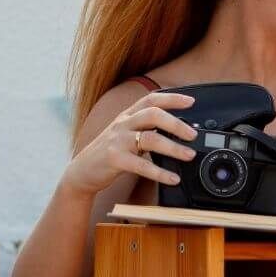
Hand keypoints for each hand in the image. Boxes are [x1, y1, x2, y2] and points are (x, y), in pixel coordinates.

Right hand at [62, 92, 197, 197]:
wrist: (82, 170)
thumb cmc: (110, 152)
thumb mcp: (127, 134)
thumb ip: (147, 129)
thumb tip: (179, 131)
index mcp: (128, 116)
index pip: (151, 99)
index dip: (171, 98)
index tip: (191, 101)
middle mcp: (123, 124)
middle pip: (152, 114)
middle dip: (176, 123)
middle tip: (193, 135)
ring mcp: (118, 141)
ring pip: (150, 139)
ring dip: (173, 147)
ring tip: (189, 155)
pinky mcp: (115, 159)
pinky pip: (141, 165)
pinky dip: (160, 173)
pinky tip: (172, 178)